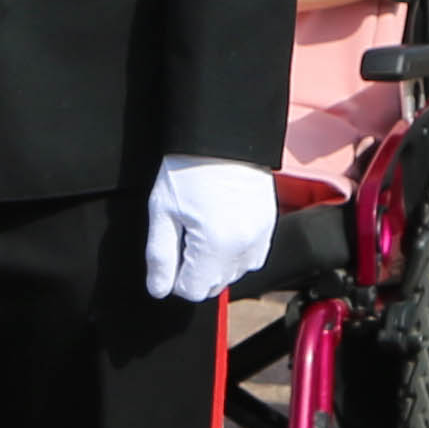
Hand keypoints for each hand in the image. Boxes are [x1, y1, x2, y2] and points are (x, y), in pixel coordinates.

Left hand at [142, 157, 274, 303]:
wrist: (224, 137)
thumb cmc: (190, 168)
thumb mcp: (162, 212)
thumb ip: (160, 256)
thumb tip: (159, 288)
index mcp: (217, 247)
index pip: (192, 290)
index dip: (174, 276)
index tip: (170, 251)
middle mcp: (245, 248)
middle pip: (214, 285)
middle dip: (194, 269)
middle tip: (183, 231)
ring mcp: (261, 238)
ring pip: (232, 272)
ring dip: (214, 261)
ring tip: (202, 224)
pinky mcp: (269, 227)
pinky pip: (250, 256)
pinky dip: (233, 249)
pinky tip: (219, 223)